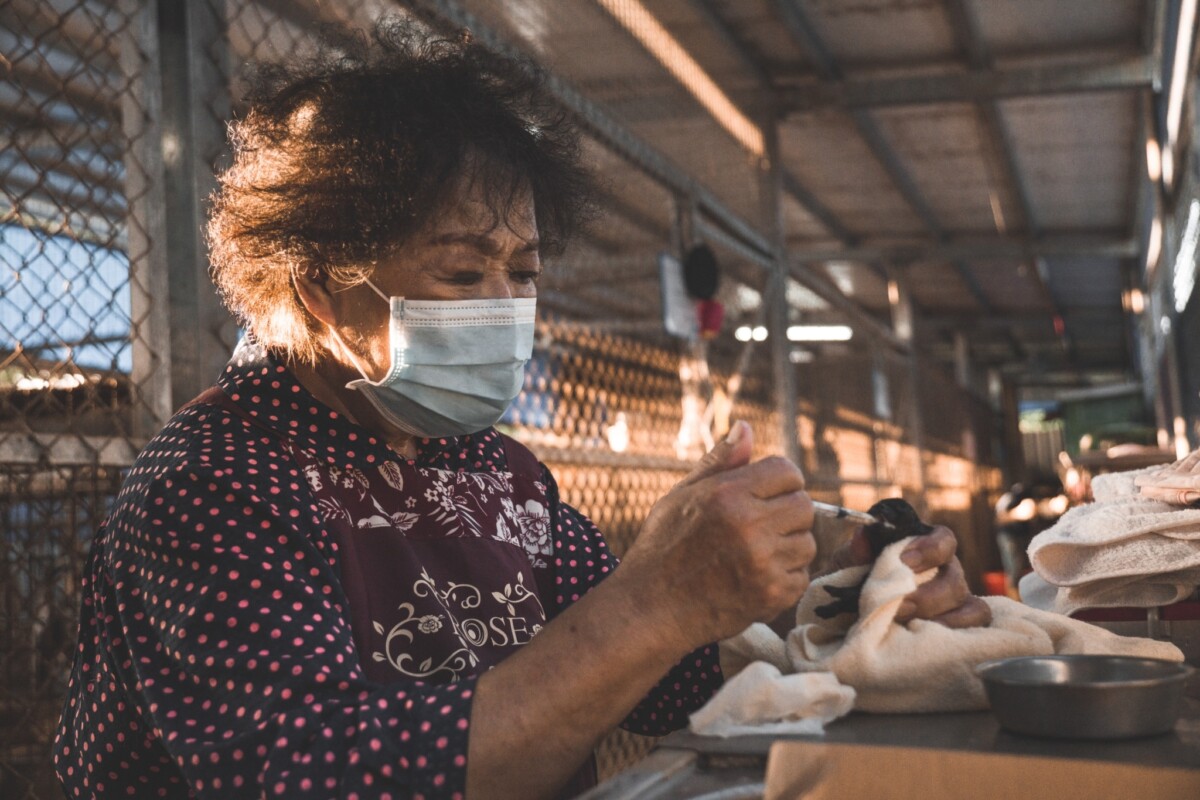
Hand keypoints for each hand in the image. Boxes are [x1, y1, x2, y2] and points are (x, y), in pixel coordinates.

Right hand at [619, 421, 816, 649]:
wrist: (649, 609)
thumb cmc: (662, 548)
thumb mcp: (681, 496)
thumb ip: (719, 462)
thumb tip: (746, 427)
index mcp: (727, 494)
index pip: (787, 471)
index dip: (779, 482)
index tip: (765, 497)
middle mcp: (748, 524)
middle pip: (804, 505)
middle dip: (787, 514)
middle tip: (760, 529)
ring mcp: (763, 562)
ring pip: (807, 543)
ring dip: (788, 548)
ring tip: (754, 556)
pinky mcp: (771, 594)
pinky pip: (801, 576)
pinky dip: (784, 579)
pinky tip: (754, 579)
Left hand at [820, 523, 991, 628]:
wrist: (843, 619)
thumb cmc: (851, 585)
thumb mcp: (845, 566)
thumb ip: (854, 551)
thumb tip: (862, 536)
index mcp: (923, 549)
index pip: (943, 539)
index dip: (930, 549)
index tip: (905, 561)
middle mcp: (945, 572)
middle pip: (954, 580)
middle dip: (927, 595)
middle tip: (900, 606)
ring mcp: (954, 601)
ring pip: (969, 606)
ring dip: (941, 617)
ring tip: (911, 626)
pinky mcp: (956, 626)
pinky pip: (974, 628)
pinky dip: (957, 633)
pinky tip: (929, 639)